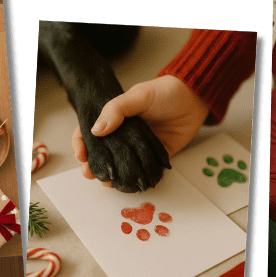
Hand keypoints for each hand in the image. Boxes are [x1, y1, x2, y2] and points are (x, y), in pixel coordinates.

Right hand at [72, 75, 209, 185]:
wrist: (194, 99)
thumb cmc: (165, 92)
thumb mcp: (139, 96)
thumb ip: (117, 109)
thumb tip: (96, 130)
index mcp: (115, 118)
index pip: (90, 132)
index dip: (82, 143)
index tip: (81, 155)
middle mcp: (124, 135)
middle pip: (102, 154)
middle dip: (93, 166)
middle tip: (89, 174)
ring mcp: (138, 148)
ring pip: (120, 166)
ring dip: (111, 176)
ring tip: (107, 182)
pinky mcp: (155, 158)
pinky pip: (142, 171)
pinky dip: (134, 180)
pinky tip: (129, 184)